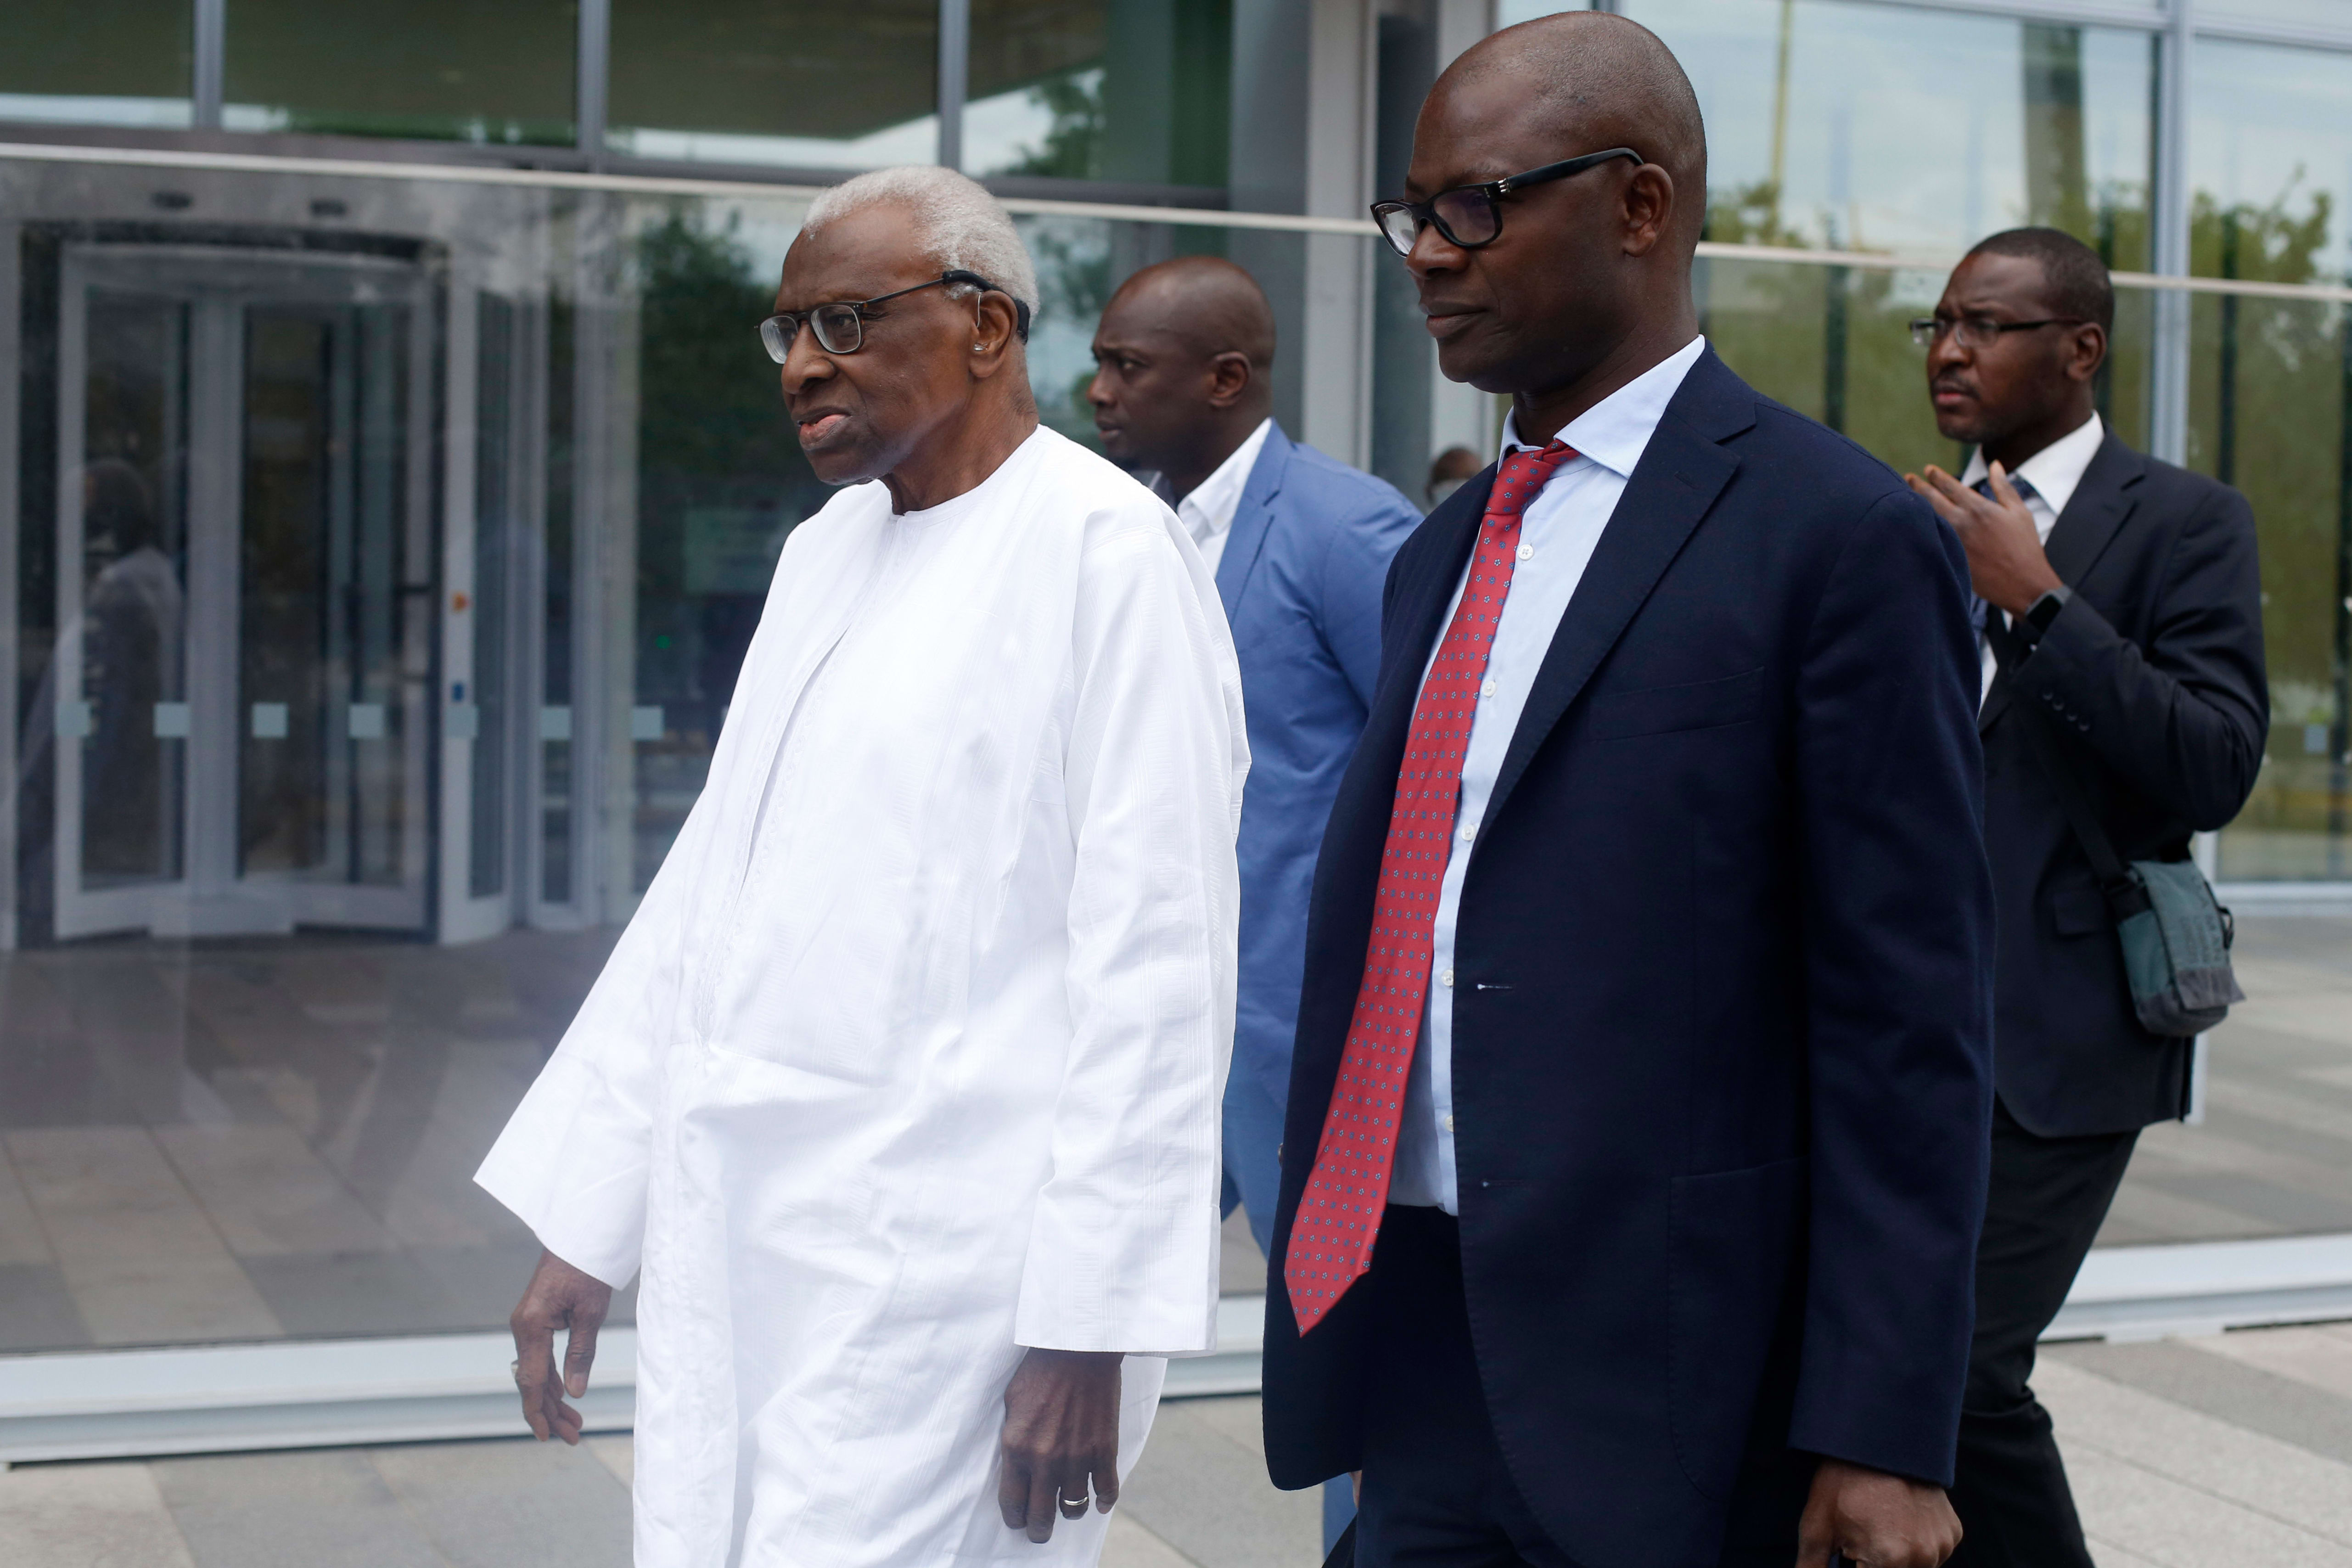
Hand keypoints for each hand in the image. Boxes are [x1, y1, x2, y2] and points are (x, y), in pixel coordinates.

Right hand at [508, 1247, 612, 1444]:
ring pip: (536, 1372)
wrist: (581, 1234)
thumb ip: (581, 1353)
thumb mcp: (591, 1312)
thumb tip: (574, 1393)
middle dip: (551, 1411)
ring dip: (553, 1398)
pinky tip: (565, 1396)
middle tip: (574, 1436)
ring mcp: (528, 1324)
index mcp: (531, 1326)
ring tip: (574, 1424)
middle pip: (532, 1381)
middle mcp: (523, 1327)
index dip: (537, 1411)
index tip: (547, 1436)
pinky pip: (541, 1358)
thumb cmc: (587, 1268)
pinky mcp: (537, 1320)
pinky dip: (553, 1378)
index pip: (530, 1380)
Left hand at [998, 1348, 1122, 1542]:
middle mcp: (1045, 1460)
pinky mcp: (1104, 1450)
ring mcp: (1077, 1457)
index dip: (1015, 1519)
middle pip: (1042, 1516)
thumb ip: (1012, 1439)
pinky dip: (1103, 1501)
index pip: (1012, 1503)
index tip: (1018, 1521)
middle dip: (1039, 1531)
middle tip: (1040, 1532)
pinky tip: (1099, 1502)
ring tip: (1069, 1509)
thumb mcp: (1011, 1403)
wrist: (1079, 1349)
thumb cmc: (1040, 1370)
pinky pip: (1106, 1491)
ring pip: (1074, 1507)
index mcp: (1017, 1448)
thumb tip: (1015, 1466)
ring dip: (1070, 1512)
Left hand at [1796, 1457, 1961, 1567]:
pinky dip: (1915, 1546)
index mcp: (1891, 1559)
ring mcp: (1943, 1544)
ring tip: (1876, 1528)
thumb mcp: (1817, 1527)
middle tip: (1860, 1538)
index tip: (1849, 1553)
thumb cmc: (1842, 1481)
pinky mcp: (1953, 1532)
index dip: (1855, 1565)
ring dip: (1896, 1559)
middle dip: (1874, 1563)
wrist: (1876, 1437)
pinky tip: (1897, 1522)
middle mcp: (1924, 1556)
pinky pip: (1933, 1553)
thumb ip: (1812, 1566)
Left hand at [1904, 462, 2062, 615]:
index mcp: (1978, 508)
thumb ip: (2003, 486)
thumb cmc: (2024, 547)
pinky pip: (1927, 540)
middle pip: (1931, 500)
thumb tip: (1995, 464)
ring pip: (1926, 519)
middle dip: (1918, 486)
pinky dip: (1918, 529)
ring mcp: (1951, 542)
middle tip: (1908, 477)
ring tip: (1904, 497)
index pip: (1949, 486)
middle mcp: (1960, 522)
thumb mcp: (2019, 512)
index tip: (1927, 469)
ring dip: (1914, 506)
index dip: (1936, 476)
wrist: (2022, 584)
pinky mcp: (1947, 558)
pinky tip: (1910, 525)